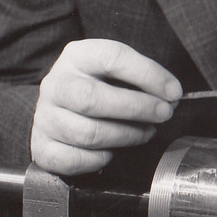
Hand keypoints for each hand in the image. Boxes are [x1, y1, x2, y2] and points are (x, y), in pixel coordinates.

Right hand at [30, 39, 181, 174]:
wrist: (57, 111)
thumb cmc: (96, 89)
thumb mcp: (115, 73)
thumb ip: (141, 81)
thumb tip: (170, 97)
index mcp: (77, 57)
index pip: (112, 57)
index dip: (148, 75)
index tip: (173, 92)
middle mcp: (56, 84)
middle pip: (94, 98)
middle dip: (137, 108)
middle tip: (164, 114)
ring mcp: (45, 117)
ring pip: (88, 133)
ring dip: (126, 136)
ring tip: (145, 132)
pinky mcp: (42, 147)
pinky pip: (74, 160)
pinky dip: (99, 160)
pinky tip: (111, 152)